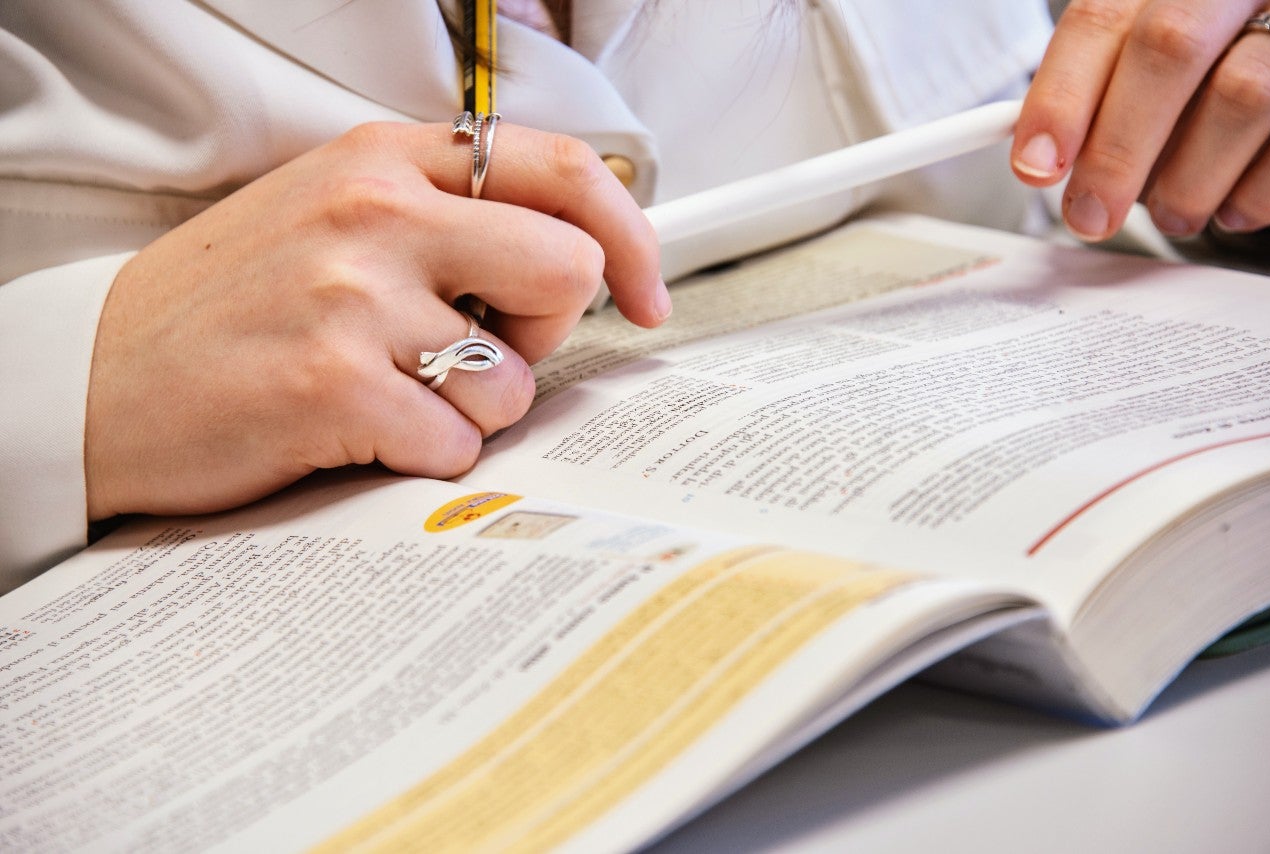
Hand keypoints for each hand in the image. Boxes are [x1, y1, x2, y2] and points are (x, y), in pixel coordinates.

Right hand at [85, 121, 667, 520]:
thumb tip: (571, 257)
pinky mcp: (334, 384)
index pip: (564, 169)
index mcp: (383, 159)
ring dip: (475, 408)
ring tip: (393, 395)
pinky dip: (426, 456)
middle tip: (481, 348)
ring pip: (516, 378)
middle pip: (569, 270)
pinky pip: (458, 442)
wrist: (99, 381)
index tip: (646, 294)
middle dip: (546, 331)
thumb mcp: (331, 216)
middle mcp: (375, 213)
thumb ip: (443, 217)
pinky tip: (361, 434)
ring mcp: (353, 297)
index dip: (630, 236)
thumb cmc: (230, 306)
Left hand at [1012, 0, 1269, 239]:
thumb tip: (1043, 160)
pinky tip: (1229, 204)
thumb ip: (1097, 94)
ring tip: (1171, 211)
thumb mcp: (1143, 61)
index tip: (1036, 166)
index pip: (1101, 21)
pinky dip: (1251, 194)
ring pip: (1242, 94)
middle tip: (1090, 215)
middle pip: (1169, 48)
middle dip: (1117, 149)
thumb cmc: (1209, 67)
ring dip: (1188, 179)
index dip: (1061, 97)